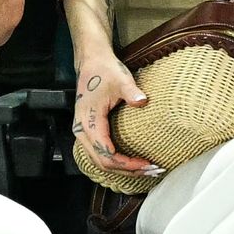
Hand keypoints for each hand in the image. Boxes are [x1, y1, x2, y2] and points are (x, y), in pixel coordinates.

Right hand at [73, 54, 157, 175]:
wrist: (91, 63)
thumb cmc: (105, 71)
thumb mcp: (121, 79)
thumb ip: (131, 92)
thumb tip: (142, 101)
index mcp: (88, 121)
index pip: (106, 152)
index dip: (126, 163)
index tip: (147, 164)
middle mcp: (82, 131)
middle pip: (102, 162)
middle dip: (127, 170)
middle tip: (152, 171)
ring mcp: (83, 132)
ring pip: (98, 161)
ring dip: (121, 169)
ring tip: (144, 170)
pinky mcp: (88, 131)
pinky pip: (98, 154)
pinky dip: (114, 162)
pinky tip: (131, 163)